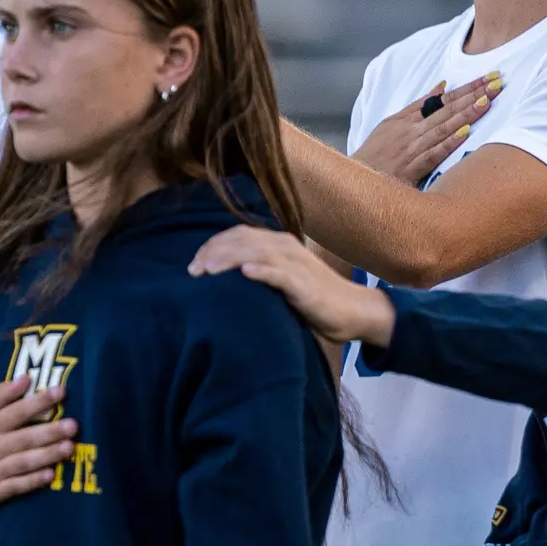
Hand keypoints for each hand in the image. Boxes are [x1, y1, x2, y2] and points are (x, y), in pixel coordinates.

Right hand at [0, 375, 78, 510]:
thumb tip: (25, 379)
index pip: (16, 410)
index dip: (39, 401)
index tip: (61, 391)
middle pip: (25, 437)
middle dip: (50, 431)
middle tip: (74, 425)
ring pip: (24, 461)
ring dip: (47, 455)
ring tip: (69, 447)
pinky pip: (17, 486)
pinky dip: (33, 481)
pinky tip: (50, 476)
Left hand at [188, 225, 396, 345]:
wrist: (354, 311)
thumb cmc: (312, 299)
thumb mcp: (280, 280)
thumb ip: (258, 272)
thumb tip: (224, 277)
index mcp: (277, 244)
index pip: (237, 235)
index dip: (212, 245)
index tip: (193, 264)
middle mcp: (285, 248)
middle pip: (242, 240)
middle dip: (213, 253)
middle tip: (192, 270)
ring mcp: (296, 264)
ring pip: (257, 252)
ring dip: (229, 259)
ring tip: (207, 271)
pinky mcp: (305, 284)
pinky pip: (281, 274)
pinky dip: (262, 271)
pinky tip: (245, 272)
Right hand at [351, 73, 501, 186]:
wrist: (357, 184)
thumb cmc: (374, 155)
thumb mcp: (390, 125)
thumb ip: (417, 106)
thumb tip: (442, 86)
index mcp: (406, 119)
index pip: (442, 99)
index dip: (467, 88)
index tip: (489, 77)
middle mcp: (410, 131)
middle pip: (447, 110)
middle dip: (474, 94)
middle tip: (498, 81)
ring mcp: (411, 149)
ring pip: (443, 128)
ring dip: (466, 114)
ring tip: (488, 101)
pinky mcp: (411, 169)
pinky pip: (433, 154)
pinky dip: (448, 143)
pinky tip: (465, 134)